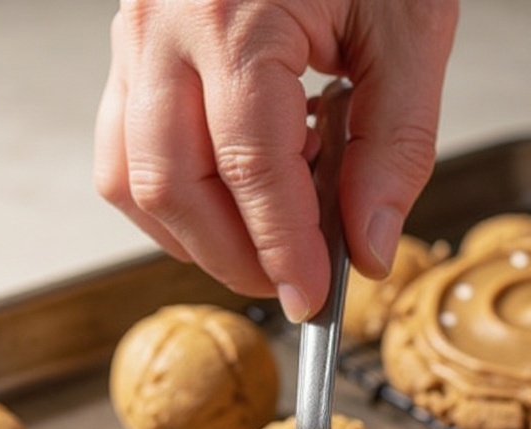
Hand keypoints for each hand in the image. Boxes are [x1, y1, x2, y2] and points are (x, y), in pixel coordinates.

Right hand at [94, 0, 457, 322]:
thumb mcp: (408, 26)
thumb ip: (395, 144)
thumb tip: (370, 246)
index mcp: (235, 17)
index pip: (251, 169)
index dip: (284, 249)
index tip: (314, 300)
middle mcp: (166, 29)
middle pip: (173, 187)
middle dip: (235, 256)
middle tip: (291, 283)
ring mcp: (136, 38)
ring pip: (133, 179)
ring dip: (195, 236)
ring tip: (262, 239)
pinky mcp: (132, 51)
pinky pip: (122, 150)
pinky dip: (170, 197)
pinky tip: (227, 195)